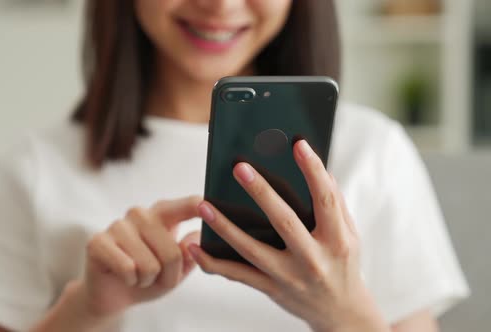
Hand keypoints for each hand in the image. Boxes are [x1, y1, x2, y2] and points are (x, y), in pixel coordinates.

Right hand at [82, 196, 200, 316]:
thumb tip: (199, 235)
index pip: (188, 205)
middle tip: (154, 276)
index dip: (201, 207)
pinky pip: (128, 268)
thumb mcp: (177, 271)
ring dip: (147, 280)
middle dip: (169, 276)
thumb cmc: (148, 277)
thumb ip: (190, 255)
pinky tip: (122, 275)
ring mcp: (118, 225)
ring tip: (137, 275)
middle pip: (173, 253)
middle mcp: (141, 213)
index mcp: (163, 214)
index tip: (212, 207)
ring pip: (150, 265)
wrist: (113, 295)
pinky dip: (130, 281)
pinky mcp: (97, 241)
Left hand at [188, 141, 388, 331]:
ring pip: (252, 250)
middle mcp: (312, 258)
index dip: (313, 171)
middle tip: (240, 167)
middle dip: (261, 193)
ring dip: (225, 227)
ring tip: (204, 204)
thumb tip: (323, 170)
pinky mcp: (271, 289)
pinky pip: (238, 275)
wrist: (342, 314)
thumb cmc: (344, 266)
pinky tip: (194, 247)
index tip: (298, 144)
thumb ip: (335, 204)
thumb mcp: (350, 235)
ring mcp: (289, 276)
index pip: (325, 200)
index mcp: (337, 240)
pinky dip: (213, 263)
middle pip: (284, 222)